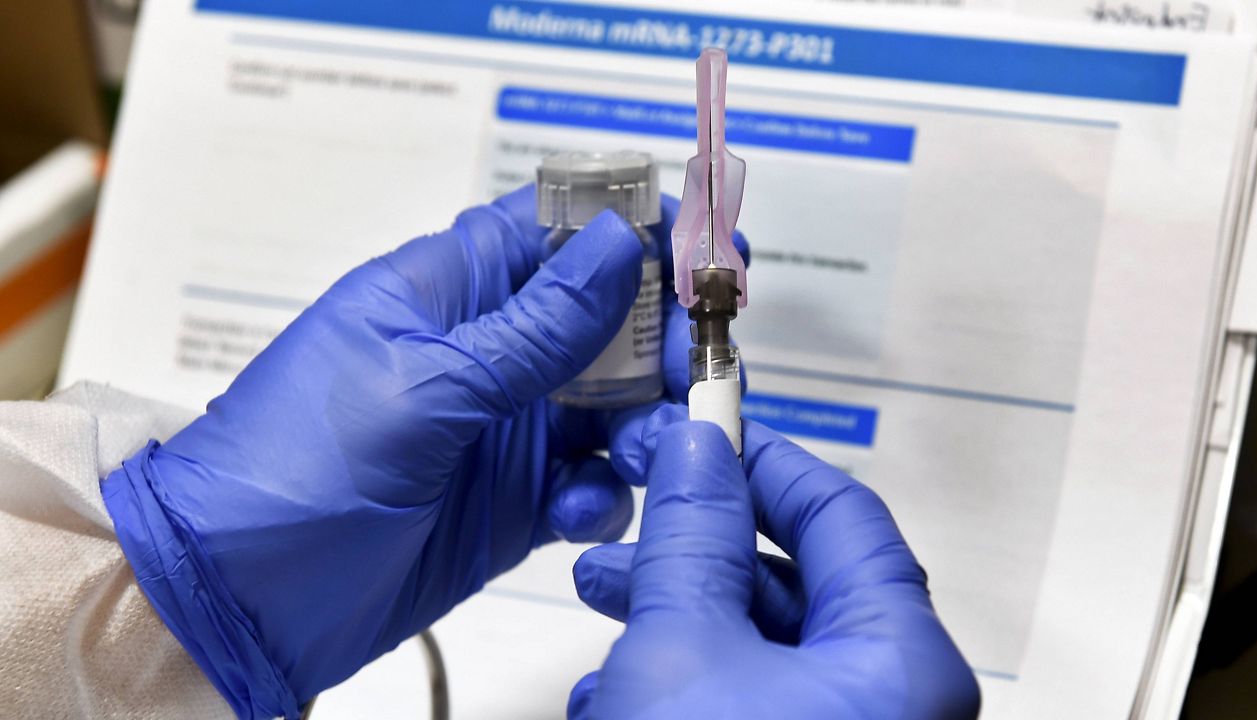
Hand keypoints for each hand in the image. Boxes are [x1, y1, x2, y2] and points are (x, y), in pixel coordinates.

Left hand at [100, 187, 742, 718]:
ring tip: (641, 454)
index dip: (634, 229)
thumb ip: (533, 326)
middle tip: (692, 371)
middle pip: (606, 320)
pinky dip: (604, 496)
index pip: (554, 230)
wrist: (238, 597)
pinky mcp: (514, 501)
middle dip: (660, 342)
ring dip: (645, 424)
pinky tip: (578, 514)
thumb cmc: (292, 467)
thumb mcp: (422, 385)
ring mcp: (501, 428)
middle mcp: (483, 352)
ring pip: (613, 405)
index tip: (706, 249)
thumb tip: (620, 242)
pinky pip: (591, 483)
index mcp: (446, 292)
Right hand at [572, 408, 980, 718]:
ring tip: (602, 591)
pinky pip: (754, 698)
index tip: (704, 430)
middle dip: (699, 544)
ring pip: (764, 644)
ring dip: (676, 612)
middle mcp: (894, 703)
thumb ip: (692, 539)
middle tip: (639, 507)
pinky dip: (689, 678)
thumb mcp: (680, 649)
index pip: (845, 515)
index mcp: (903, 664)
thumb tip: (698, 450)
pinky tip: (617, 684)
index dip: (765, 461)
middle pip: (800, 580)